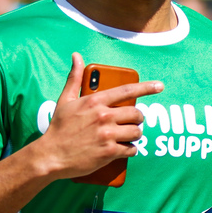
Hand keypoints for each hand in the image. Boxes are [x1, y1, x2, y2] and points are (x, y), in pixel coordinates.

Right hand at [31, 53, 162, 179]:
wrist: (51, 156)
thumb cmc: (58, 128)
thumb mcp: (65, 100)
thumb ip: (75, 78)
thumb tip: (77, 56)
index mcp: (95, 101)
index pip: (127, 91)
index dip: (146, 87)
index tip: (160, 86)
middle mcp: (104, 116)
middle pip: (136, 114)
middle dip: (137, 119)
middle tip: (132, 122)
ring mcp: (108, 135)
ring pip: (136, 132)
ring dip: (134, 135)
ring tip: (126, 136)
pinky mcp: (109, 152)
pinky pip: (131, 149)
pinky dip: (130, 150)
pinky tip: (122, 149)